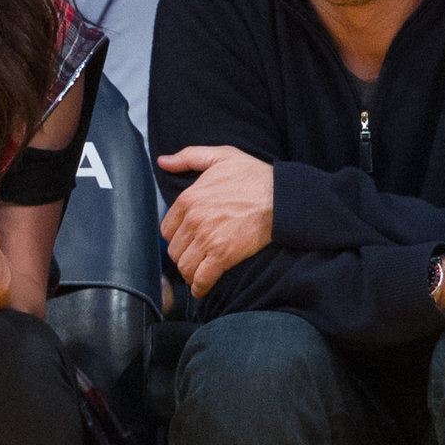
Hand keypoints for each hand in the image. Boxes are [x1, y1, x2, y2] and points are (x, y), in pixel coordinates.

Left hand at [157, 146, 272, 298]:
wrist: (281, 197)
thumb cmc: (254, 176)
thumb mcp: (220, 156)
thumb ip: (188, 157)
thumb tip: (163, 161)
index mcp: (188, 199)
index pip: (168, 229)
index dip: (177, 237)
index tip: (187, 241)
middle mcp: (193, 220)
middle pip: (175, 250)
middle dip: (184, 256)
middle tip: (194, 259)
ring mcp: (207, 239)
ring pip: (185, 266)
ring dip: (190, 273)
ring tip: (198, 274)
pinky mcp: (223, 256)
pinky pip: (201, 278)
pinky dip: (199, 287)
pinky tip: (201, 289)